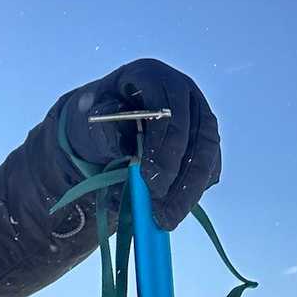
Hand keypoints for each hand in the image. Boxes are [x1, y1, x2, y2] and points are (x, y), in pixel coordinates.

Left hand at [63, 58, 221, 229]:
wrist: (103, 128)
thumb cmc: (95, 120)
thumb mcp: (87, 121)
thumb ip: (104, 131)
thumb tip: (127, 148)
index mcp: (152, 76)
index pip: (169, 110)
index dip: (164, 147)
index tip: (149, 181)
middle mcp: (183, 92)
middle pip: (197, 133)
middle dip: (182, 177)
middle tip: (163, 211)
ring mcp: (198, 115)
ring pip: (208, 153)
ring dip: (190, 190)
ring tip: (167, 219)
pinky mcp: (204, 141)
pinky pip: (209, 167)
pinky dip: (194, 190)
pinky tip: (175, 209)